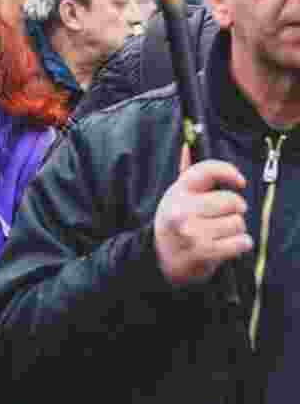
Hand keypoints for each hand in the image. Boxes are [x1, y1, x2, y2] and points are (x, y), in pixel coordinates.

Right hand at [154, 159, 252, 286]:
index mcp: (178, 191)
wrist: (161, 258)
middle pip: (233, 201)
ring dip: (236, 230)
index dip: (229, 172)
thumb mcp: (176, 195)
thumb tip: (188, 145)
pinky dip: (240, 245)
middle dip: (235, 210)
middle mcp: (182, 210)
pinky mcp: (204, 252)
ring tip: (220, 233)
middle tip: (223, 217)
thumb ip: (186, 171)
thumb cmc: (176, 222)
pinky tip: (227, 246)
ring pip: (238, 223)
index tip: (239, 182)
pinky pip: (241, 242)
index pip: (207, 170)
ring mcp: (192, 232)